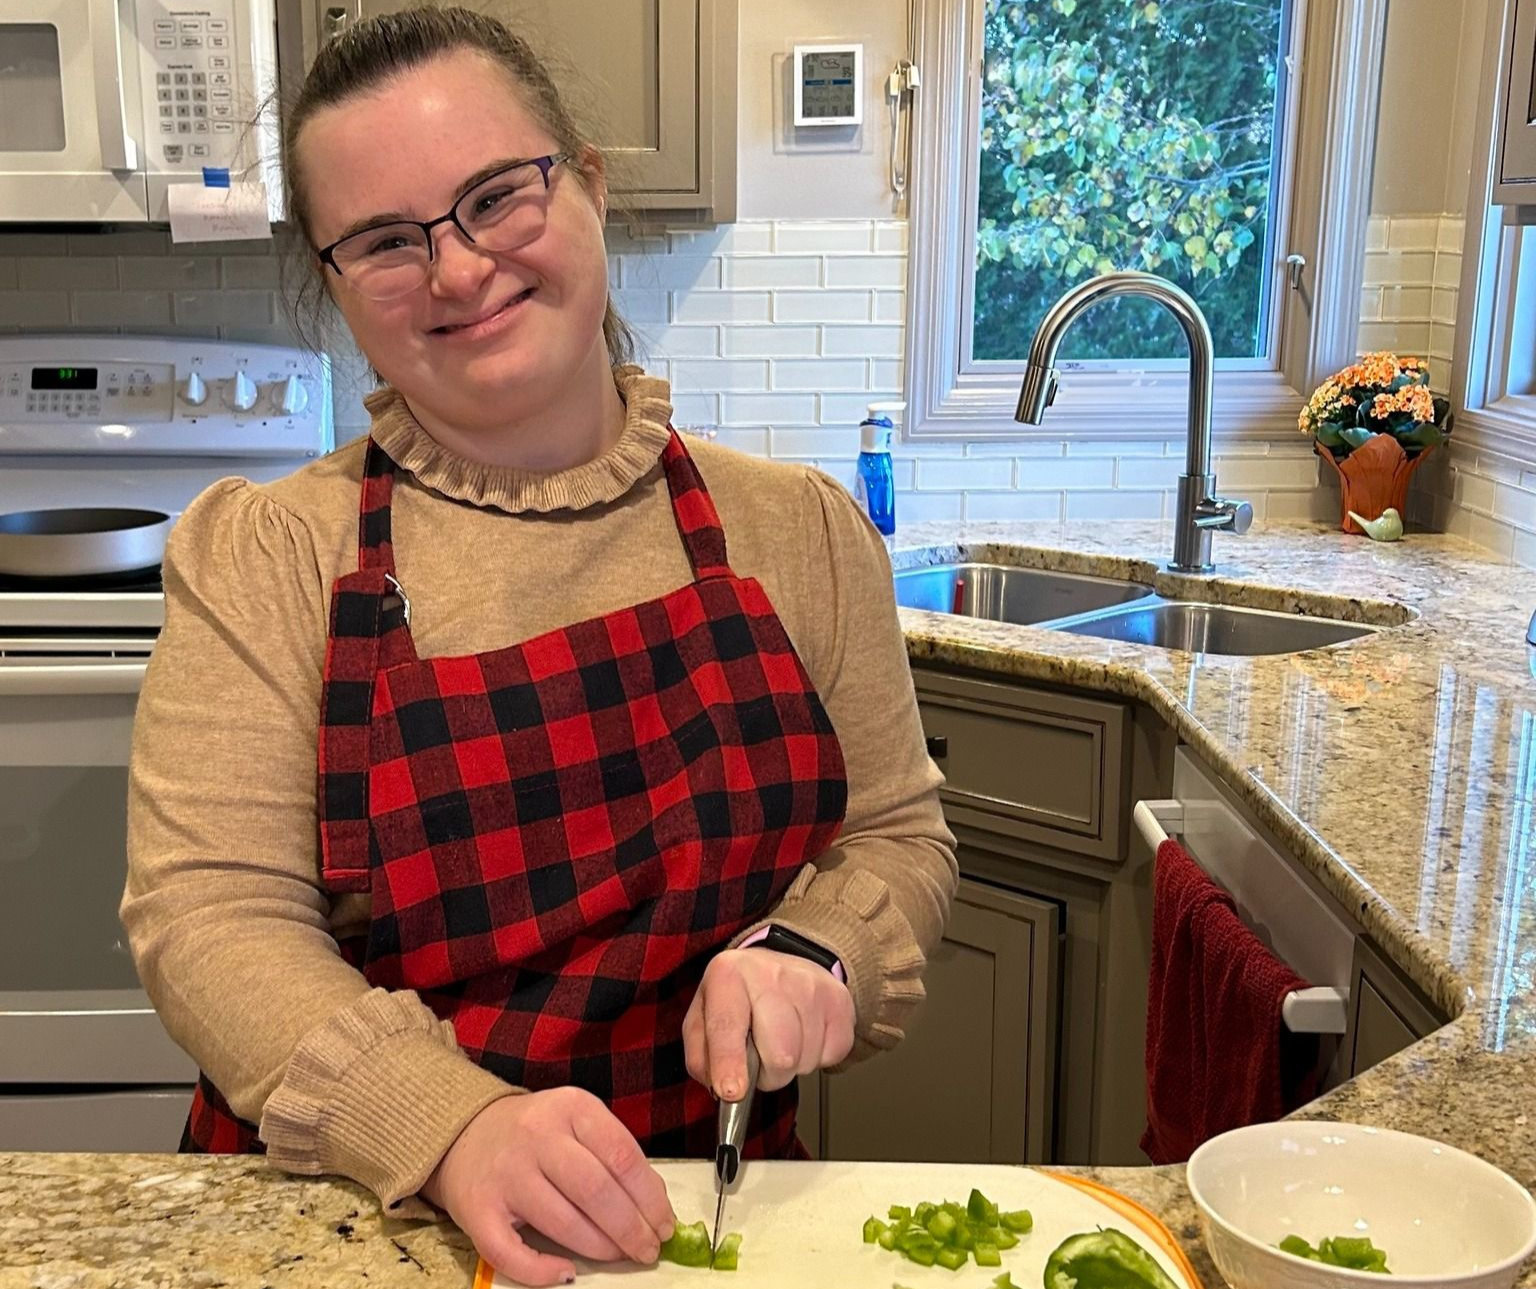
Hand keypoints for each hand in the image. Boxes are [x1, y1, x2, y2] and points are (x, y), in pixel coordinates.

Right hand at [420, 1087, 675, 1286]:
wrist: (464, 1131)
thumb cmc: (535, 1132)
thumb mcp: (577, 1120)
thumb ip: (612, 1151)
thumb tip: (654, 1205)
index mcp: (570, 1107)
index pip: (622, 1156)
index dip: (650, 1197)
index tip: (665, 1224)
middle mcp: (536, 1136)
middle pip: (596, 1190)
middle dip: (631, 1228)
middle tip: (649, 1249)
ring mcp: (505, 1173)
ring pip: (562, 1222)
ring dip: (600, 1247)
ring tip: (620, 1256)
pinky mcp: (477, 1209)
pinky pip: (510, 1252)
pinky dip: (542, 1271)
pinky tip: (567, 1272)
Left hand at [682, 948, 855, 1098]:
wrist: (781, 965)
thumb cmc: (739, 998)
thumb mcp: (702, 1021)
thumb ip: (700, 1058)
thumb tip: (721, 1087)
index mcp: (728, 976)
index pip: (727, 1026)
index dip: (730, 1063)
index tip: (733, 1091)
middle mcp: (770, 974)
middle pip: (780, 1054)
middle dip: (768, 1075)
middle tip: (760, 1060)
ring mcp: (810, 985)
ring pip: (805, 1059)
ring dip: (791, 1066)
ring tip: (780, 1043)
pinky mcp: (838, 999)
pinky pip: (832, 1054)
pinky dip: (817, 1056)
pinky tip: (803, 1036)